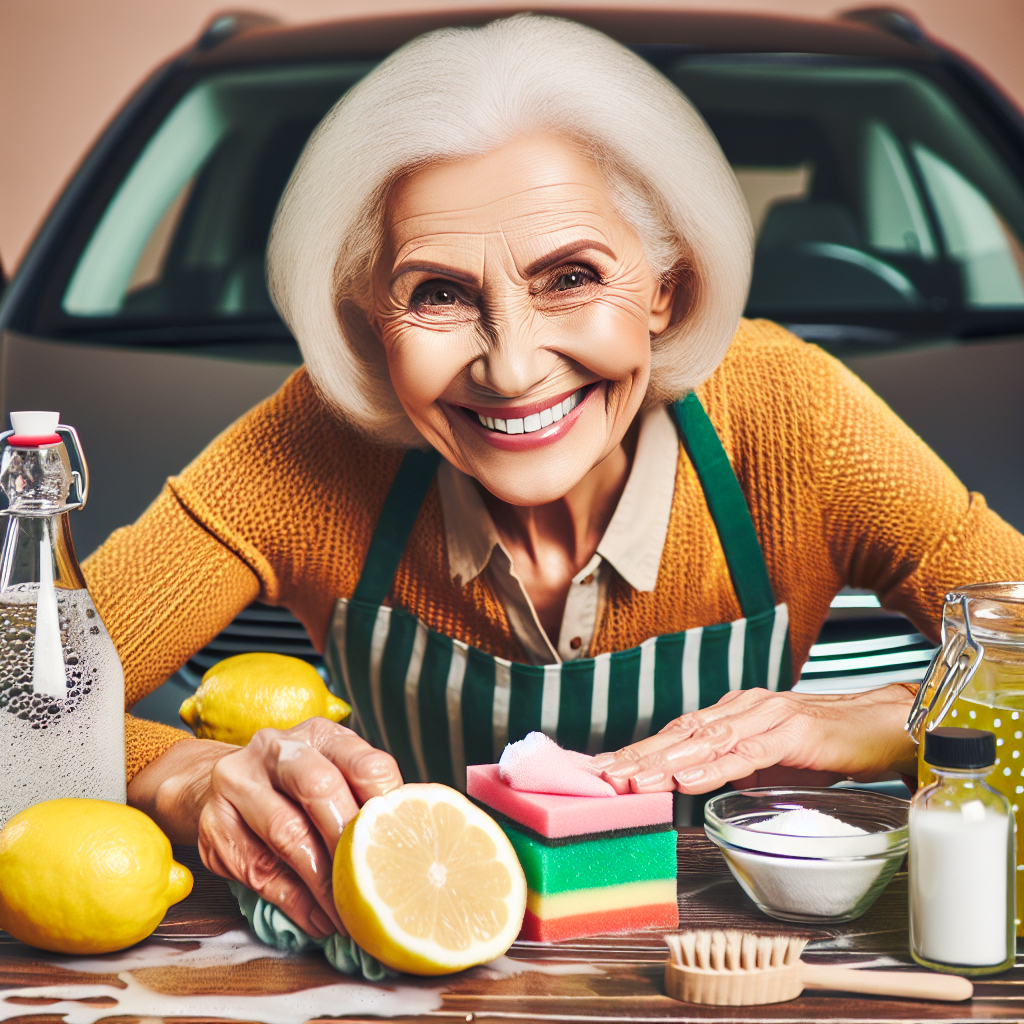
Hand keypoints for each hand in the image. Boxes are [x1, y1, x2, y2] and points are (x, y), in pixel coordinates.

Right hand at [128, 719, 401, 938]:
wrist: (216, 784)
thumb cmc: (293, 787)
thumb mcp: (331, 775)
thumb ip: (364, 801)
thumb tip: (412, 849)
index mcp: (320, 735)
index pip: (366, 763)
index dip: (387, 809)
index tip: (402, 848)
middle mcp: (276, 748)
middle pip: (320, 788)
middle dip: (349, 841)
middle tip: (372, 885)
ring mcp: (238, 783)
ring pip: (286, 833)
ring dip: (322, 883)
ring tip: (348, 914)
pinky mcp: (214, 824)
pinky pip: (258, 869)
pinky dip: (294, 900)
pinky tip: (318, 918)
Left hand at [590, 685, 917, 793]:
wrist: (887, 725)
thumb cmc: (830, 744)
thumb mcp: (772, 761)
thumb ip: (736, 766)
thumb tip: (701, 784)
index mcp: (734, 714)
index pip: (676, 734)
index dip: (637, 752)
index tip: (601, 769)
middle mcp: (744, 709)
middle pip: (679, 735)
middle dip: (635, 757)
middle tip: (597, 776)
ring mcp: (768, 718)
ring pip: (705, 742)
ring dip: (664, 764)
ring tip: (630, 781)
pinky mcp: (795, 734)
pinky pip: (747, 753)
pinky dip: (715, 767)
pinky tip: (687, 781)